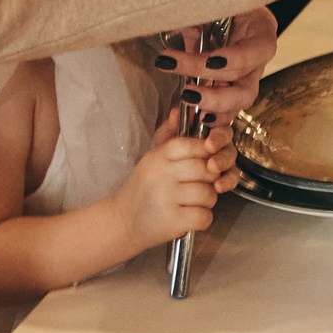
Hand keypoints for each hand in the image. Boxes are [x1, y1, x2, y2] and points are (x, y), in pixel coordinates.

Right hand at [114, 110, 236, 248]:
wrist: (121, 223)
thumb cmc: (144, 189)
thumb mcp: (153, 158)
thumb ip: (170, 133)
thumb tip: (178, 108)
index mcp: (159, 156)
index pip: (194, 144)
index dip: (206, 154)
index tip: (204, 162)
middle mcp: (161, 174)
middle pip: (207, 169)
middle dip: (210, 179)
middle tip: (199, 185)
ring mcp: (166, 198)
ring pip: (209, 193)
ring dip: (207, 201)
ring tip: (192, 201)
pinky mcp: (171, 221)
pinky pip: (205, 217)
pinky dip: (202, 219)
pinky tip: (189, 216)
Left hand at [156, 7, 277, 121]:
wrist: (211, 6)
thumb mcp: (210, 0)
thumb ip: (199, 13)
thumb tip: (177, 22)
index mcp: (261, 28)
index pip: (259, 49)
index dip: (236, 59)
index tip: (209, 60)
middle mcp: (257, 56)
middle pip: (248, 85)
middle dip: (217, 93)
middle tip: (188, 91)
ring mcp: (246, 74)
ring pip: (240, 101)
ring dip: (213, 106)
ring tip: (188, 101)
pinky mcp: (231, 86)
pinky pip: (227, 108)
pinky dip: (212, 114)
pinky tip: (195, 116)